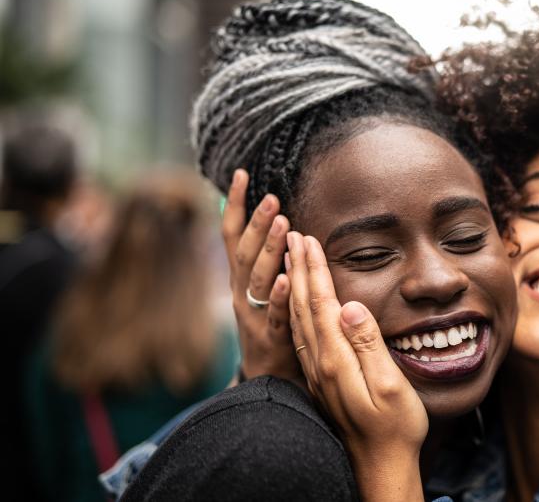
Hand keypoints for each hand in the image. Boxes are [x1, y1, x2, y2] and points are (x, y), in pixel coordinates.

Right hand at [222, 169, 298, 381]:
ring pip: (259, 278)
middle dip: (256, 223)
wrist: (267, 381)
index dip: (235, 205)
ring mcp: (254, 315)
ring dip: (270, 249)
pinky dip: (280, 295)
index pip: (232, 236)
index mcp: (240, 279)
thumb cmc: (270, 326)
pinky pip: (276, 313)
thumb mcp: (261, 290)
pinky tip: (289, 278)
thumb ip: (263, 258)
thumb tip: (269, 219)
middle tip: (272, 197)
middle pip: (245, 253)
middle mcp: (241, 293)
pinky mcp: (272, 337)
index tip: (242, 174)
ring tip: (282, 223)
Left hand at [285, 231, 425, 501]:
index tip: (308, 237)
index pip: (321, 303)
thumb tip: (350, 306)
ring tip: (290, 258)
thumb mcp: (391, 386)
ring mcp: (318, 373)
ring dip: (294, 285)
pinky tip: (298, 302)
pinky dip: (297, 309)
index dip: (314, 269)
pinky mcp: (321, 381)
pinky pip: (302, 336)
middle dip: (298, 267)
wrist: (380, 467)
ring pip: (299, 319)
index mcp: (336, 360)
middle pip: (304, 306)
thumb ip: (369, 345)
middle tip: (292, 233)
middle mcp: (320, 364)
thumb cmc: (395, 428)